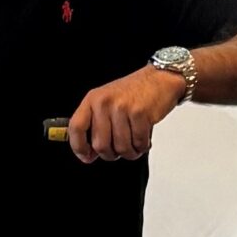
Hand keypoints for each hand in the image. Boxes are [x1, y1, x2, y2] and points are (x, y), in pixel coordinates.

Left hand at [66, 66, 187, 162]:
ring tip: (134, 144)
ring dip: (130, 152)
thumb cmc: (134, 92)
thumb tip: (89, 153)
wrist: (159, 79)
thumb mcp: (107, 102)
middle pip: (100, 145)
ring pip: (121, 148)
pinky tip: (143, 139)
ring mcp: (122, 108)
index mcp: (92, 99)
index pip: (76, 127)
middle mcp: (104, 102)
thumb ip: (96, 124)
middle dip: (111, 154)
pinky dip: (142, 146)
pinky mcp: (139, 113)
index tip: (86, 156)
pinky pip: (138, 143)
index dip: (79, 147)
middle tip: (119, 150)